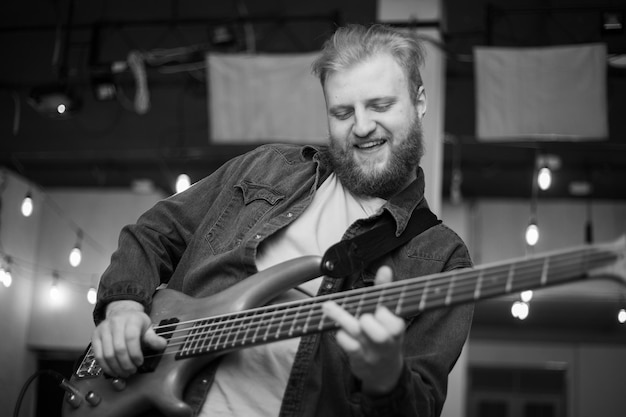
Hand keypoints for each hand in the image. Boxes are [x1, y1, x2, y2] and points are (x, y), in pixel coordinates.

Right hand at [91, 300, 166, 377]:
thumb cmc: (136, 323)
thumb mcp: (148, 328)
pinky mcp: (95, 336)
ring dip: (116, 367)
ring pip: (107, 354)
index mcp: (132, 319)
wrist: (121, 313)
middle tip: (132, 371)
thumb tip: (162, 345)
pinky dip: (106, 366)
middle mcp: (116, 322)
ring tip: (124, 373)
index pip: (131, 338)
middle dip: (126, 364)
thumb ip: (154, 338)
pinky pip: (98, 355)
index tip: (140, 362)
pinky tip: (113, 371)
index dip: (135, 354)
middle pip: (119, 348)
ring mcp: (103, 329)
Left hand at [322, 266, 405, 394]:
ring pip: (356, 332)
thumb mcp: (390, 315)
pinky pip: (347, 345)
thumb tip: (384, 269)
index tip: (379, 309)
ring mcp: (372, 352)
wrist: (384, 370)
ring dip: (341, 318)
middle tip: (359, 314)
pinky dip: (341, 336)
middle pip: (375, 329)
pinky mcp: (359, 360)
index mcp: (396, 328)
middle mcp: (386, 341)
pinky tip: (338, 329)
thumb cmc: (385, 334)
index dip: (384, 314)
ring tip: (327, 306)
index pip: (393, 321)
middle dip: (365, 319)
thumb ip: (385, 291)